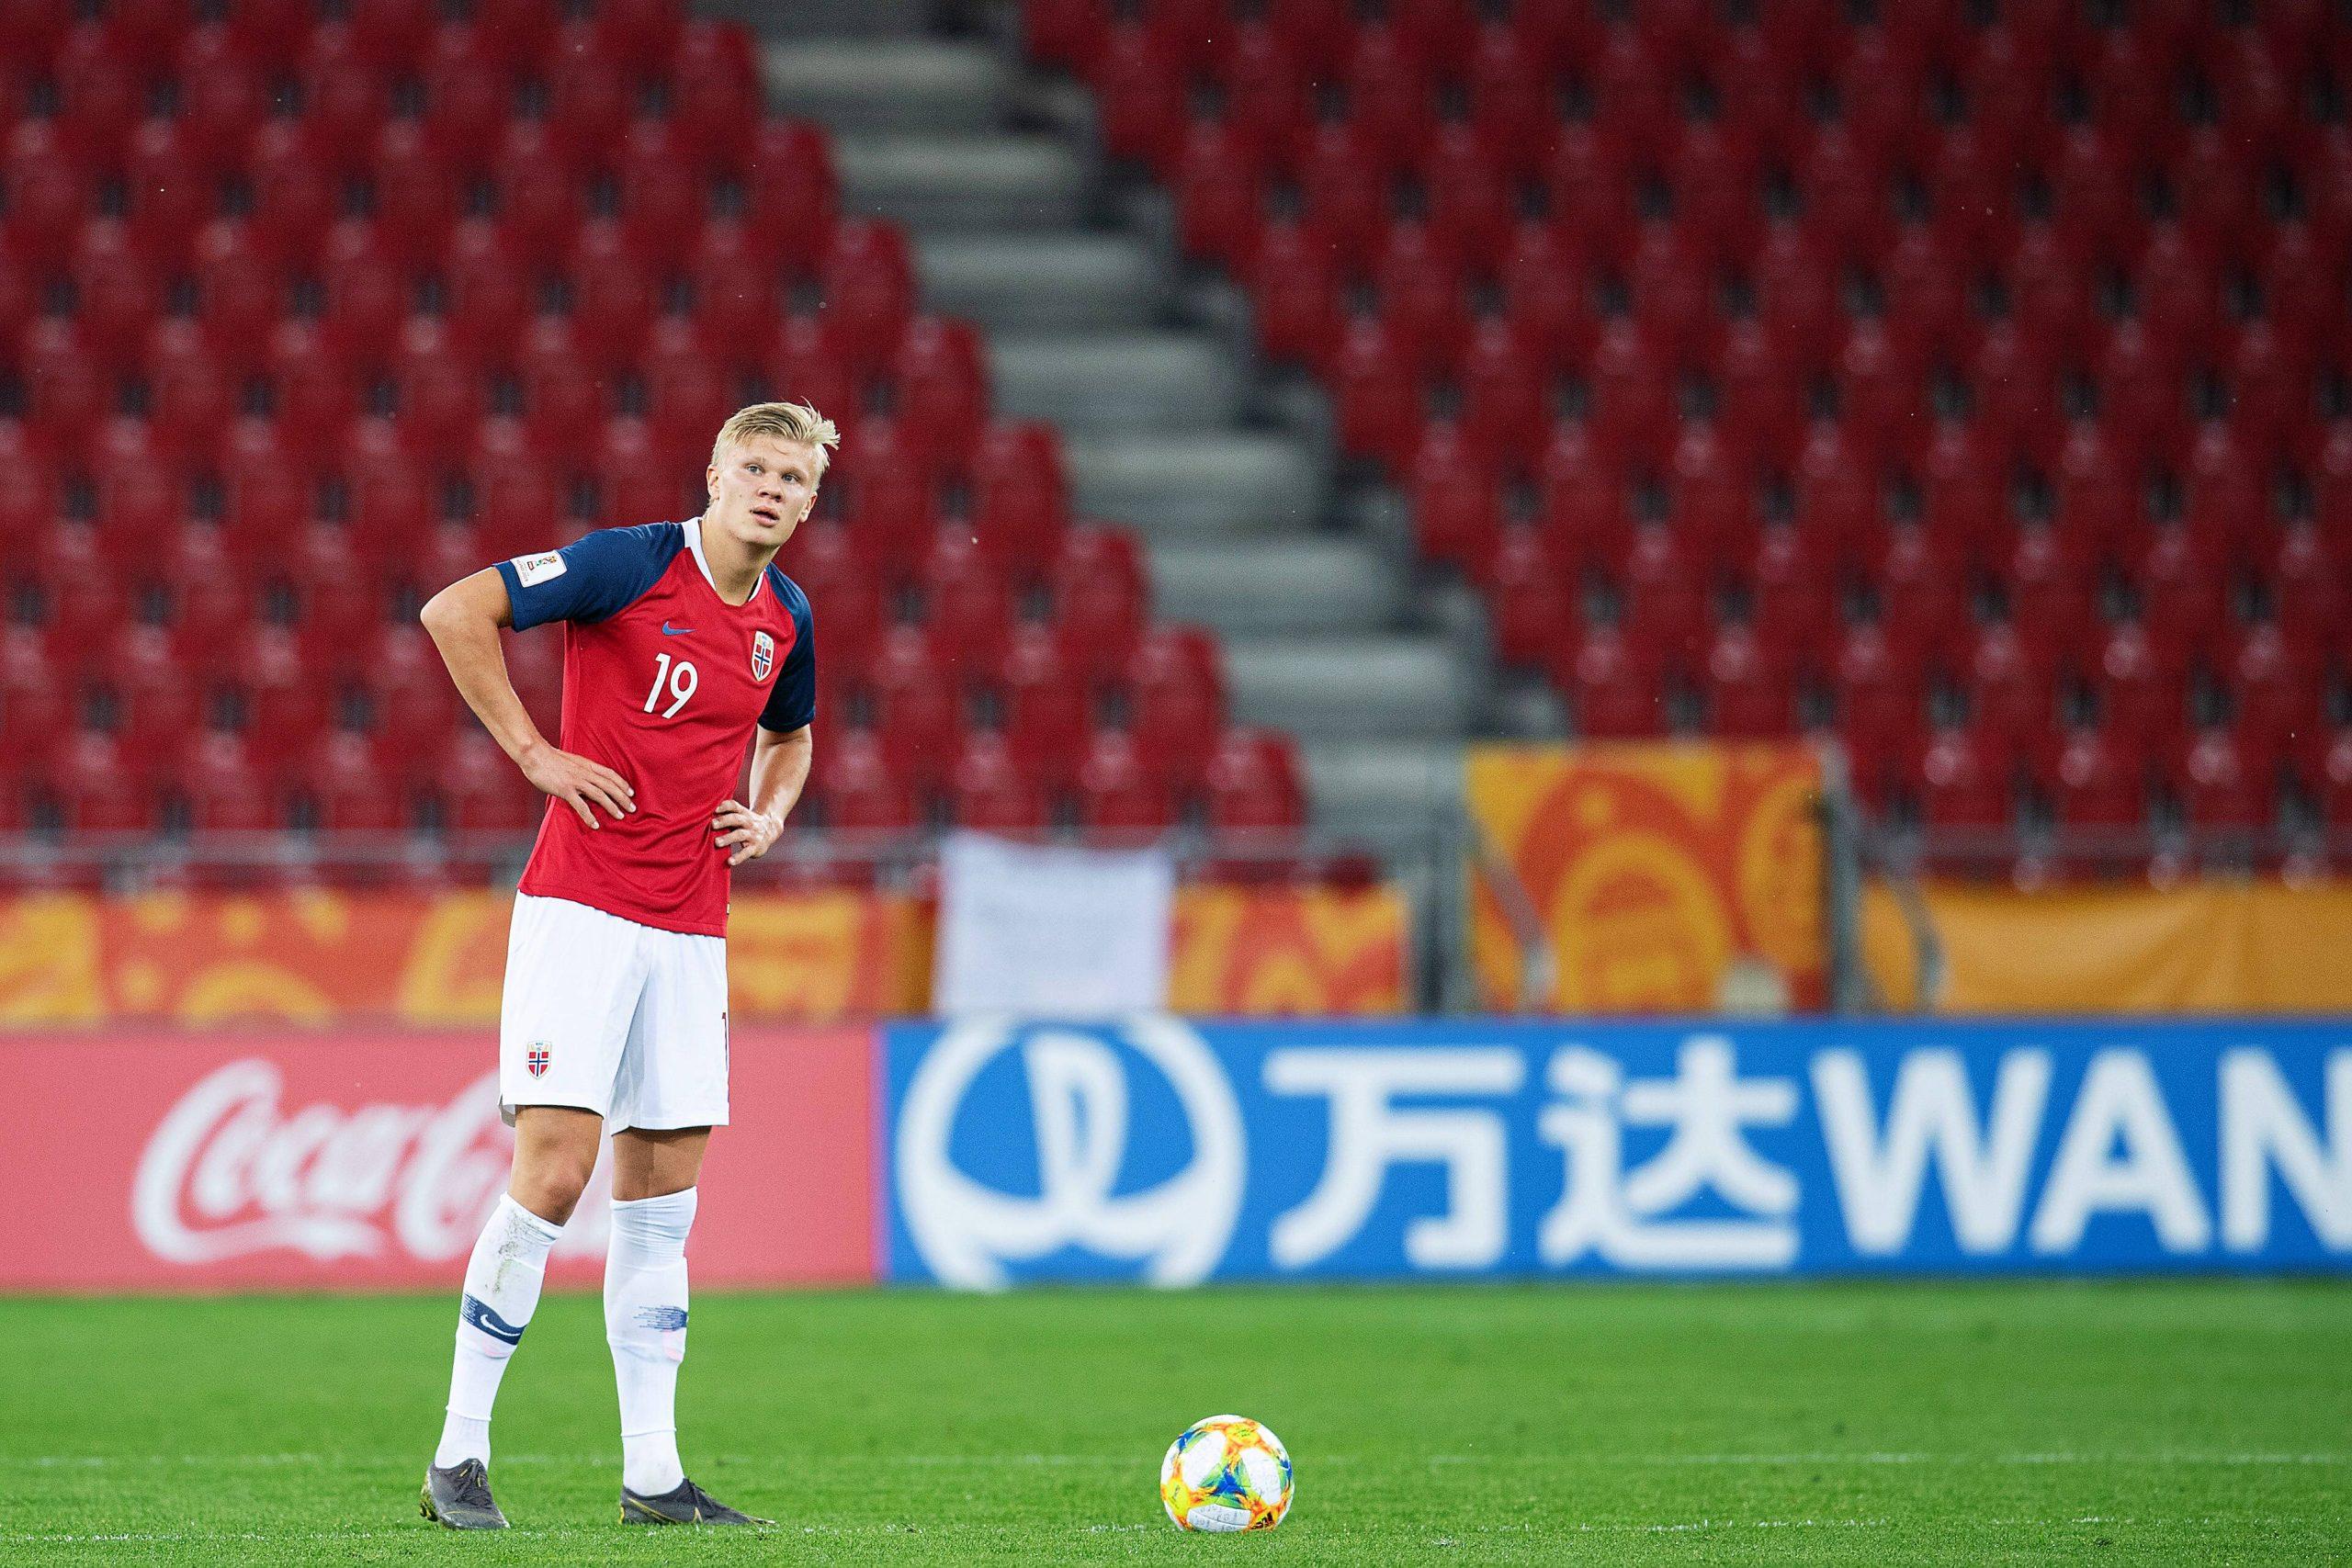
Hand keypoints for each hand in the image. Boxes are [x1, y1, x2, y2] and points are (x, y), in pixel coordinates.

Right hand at [517, 744, 635, 830]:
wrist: (534, 754)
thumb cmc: (550, 758)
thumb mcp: (571, 761)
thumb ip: (581, 769)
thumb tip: (588, 778)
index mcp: (587, 765)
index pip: (610, 774)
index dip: (622, 783)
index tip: (631, 792)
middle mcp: (585, 772)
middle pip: (610, 785)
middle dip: (623, 797)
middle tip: (633, 808)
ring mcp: (576, 781)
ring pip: (600, 794)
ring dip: (612, 806)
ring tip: (620, 816)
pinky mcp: (565, 789)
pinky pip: (580, 805)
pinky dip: (589, 816)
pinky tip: (595, 825)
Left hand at [712, 799, 781, 865]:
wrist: (770, 830)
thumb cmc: (747, 823)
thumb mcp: (741, 816)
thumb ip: (726, 815)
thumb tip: (703, 816)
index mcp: (744, 813)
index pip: (735, 806)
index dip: (725, 806)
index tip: (715, 809)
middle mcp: (749, 822)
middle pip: (737, 819)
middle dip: (724, 821)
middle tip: (712, 824)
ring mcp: (753, 835)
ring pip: (740, 835)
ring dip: (728, 838)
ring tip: (716, 842)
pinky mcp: (755, 848)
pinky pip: (746, 852)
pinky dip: (738, 857)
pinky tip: (730, 861)